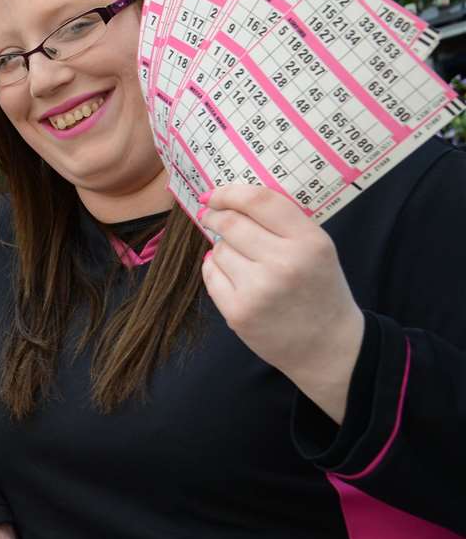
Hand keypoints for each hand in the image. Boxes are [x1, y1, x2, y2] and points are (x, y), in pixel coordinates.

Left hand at [201, 185, 363, 420]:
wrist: (328, 346)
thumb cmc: (320, 290)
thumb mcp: (318, 249)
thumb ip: (283, 224)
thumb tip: (231, 201)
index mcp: (310, 241)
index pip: (260, 201)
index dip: (230, 192)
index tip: (214, 194)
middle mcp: (284, 263)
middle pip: (231, 223)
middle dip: (214, 216)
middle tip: (210, 217)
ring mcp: (258, 289)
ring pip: (219, 249)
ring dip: (222, 249)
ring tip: (242, 262)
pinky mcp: (238, 311)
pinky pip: (211, 275)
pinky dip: (215, 270)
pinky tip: (234, 277)